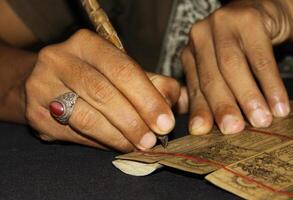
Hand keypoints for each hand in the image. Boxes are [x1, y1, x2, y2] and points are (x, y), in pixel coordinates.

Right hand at [25, 29, 179, 151]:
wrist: (45, 82)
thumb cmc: (92, 77)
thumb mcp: (121, 73)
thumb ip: (152, 83)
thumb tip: (176, 101)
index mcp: (86, 43)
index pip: (122, 69)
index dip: (147, 98)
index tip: (165, 122)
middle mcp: (60, 58)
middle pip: (103, 92)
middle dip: (134, 120)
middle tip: (153, 140)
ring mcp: (42, 85)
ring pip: (87, 117)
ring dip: (118, 136)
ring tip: (138, 145)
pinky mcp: (35, 113)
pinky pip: (74, 133)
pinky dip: (100, 142)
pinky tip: (115, 144)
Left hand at [181, 0, 292, 134]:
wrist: (258, 16)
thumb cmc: (236, 50)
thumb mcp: (217, 70)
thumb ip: (208, 94)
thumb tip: (199, 128)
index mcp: (190, 52)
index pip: (195, 86)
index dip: (200, 110)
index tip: (202, 132)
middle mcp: (200, 36)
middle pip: (211, 77)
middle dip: (223, 106)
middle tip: (234, 129)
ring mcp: (222, 24)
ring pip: (232, 66)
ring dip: (248, 97)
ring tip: (261, 120)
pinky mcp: (247, 19)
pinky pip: (260, 56)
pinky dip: (270, 83)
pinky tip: (278, 103)